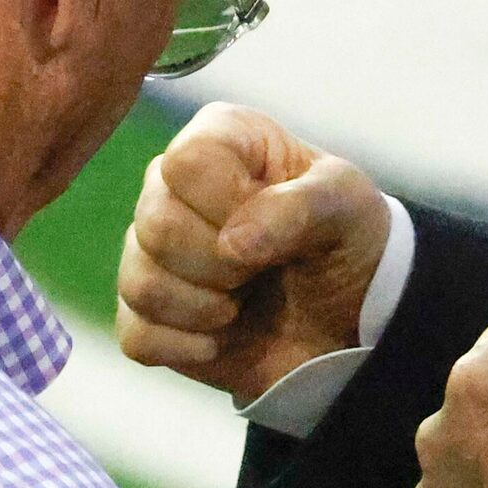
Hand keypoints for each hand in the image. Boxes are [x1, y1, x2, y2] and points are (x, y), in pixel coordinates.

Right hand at [117, 103, 391, 403]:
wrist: (350, 318)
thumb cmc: (346, 240)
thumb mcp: (347, 206)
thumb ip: (298, 208)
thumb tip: (232, 244)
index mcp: (219, 140)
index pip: (186, 163)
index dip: (230, 203)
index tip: (277, 224)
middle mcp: (172, 188)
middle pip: (157, 225)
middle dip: (224, 264)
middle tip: (264, 270)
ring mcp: (153, 252)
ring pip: (141, 283)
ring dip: (207, 308)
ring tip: (244, 302)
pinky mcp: (148, 313)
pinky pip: (137, 335)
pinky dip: (187, 346)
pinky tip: (223, 339)